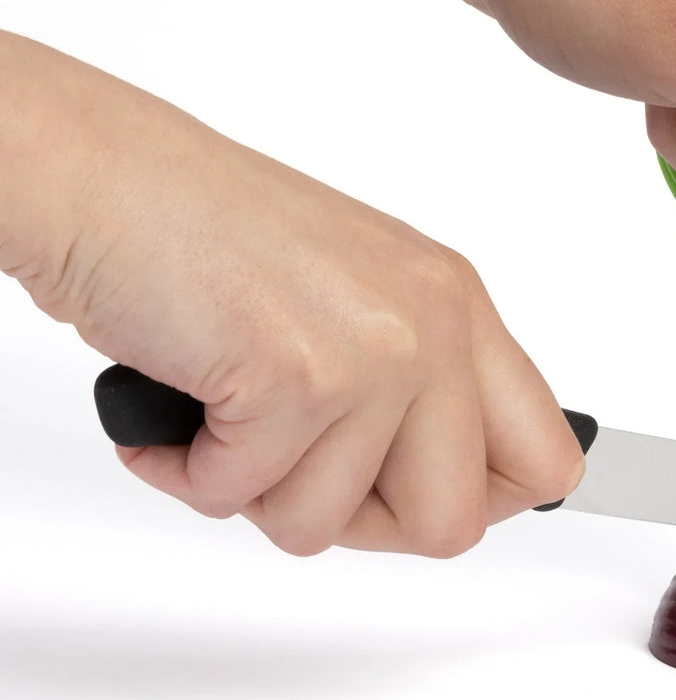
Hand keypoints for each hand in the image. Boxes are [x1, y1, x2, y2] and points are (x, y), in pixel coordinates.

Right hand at [4, 36, 582, 556]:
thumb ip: (417, 390)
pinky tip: (182, 399)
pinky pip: (239, 498)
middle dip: (361, 524)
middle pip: (456, 524)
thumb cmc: (209, 234)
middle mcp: (433, 324)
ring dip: (256, 489)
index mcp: (459, 307)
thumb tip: (457, 489)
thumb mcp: (358, 300)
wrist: (106, 175)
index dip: (482, 504)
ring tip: (227, 408)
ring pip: (330, 525)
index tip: (417, 500)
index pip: (545, 459)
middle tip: (298, 465)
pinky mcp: (297, 377)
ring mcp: (374, 351)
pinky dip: (190, 470)